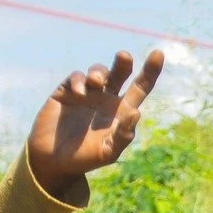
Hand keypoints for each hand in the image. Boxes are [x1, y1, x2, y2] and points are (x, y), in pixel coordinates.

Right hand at [27, 50, 163, 199]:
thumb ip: (123, 136)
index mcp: (122, 111)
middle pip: (120, 72)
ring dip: (99, 73)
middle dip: (123, 62)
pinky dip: (79, 81)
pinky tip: (79, 93)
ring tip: (97, 83)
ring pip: (98, 72)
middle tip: (124, 56)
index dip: (150, 71)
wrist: (54, 160)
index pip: (141, 87)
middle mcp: (106, 98)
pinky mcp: (66, 92)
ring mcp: (87, 94)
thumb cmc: (86, 158)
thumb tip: (136, 112)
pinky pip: (76, 78)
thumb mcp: (108, 152)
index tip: (158, 53)